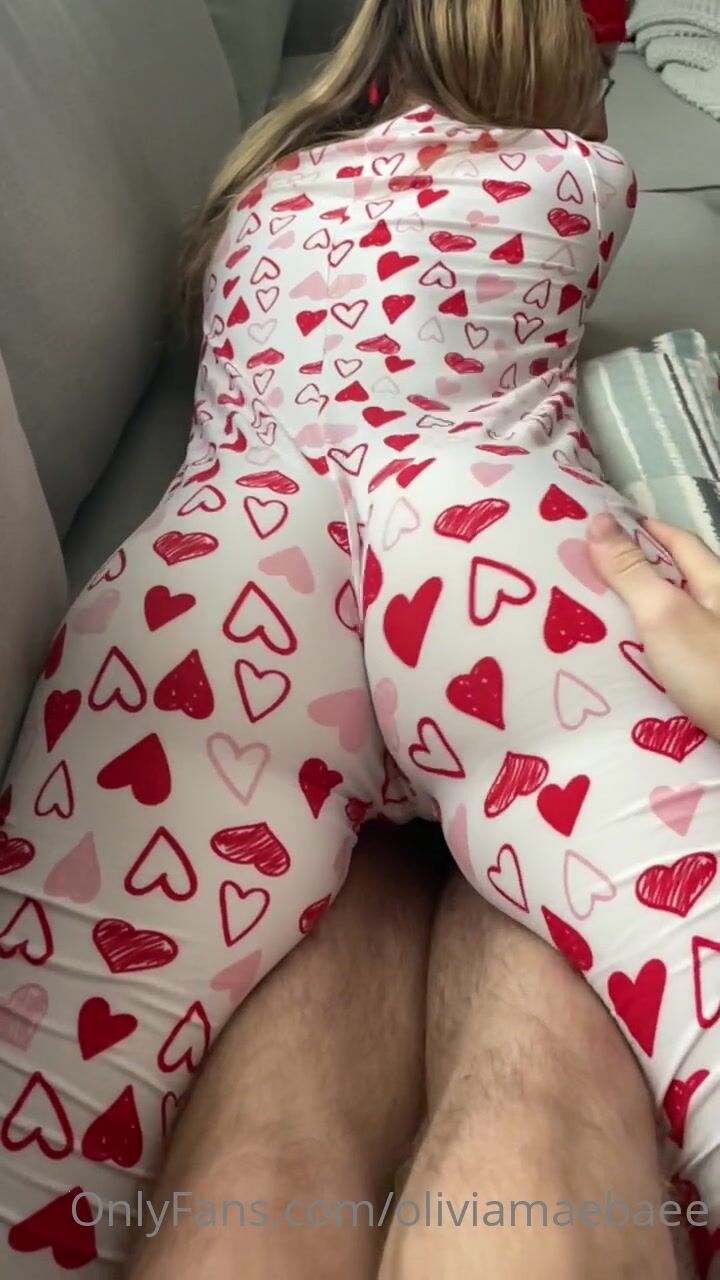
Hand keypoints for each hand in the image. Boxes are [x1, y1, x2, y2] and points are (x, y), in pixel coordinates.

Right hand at [587, 512, 719, 738]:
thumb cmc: (716, 670)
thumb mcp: (667, 615)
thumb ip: (632, 572)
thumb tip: (599, 518)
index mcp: (718, 583)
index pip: (680, 542)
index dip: (645, 529)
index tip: (606, 526)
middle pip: (678, 581)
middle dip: (637, 575)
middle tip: (587, 576)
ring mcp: (718, 648)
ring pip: (675, 622)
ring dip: (641, 619)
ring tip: (595, 624)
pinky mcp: (713, 681)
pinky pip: (675, 658)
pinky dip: (650, 655)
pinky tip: (629, 668)